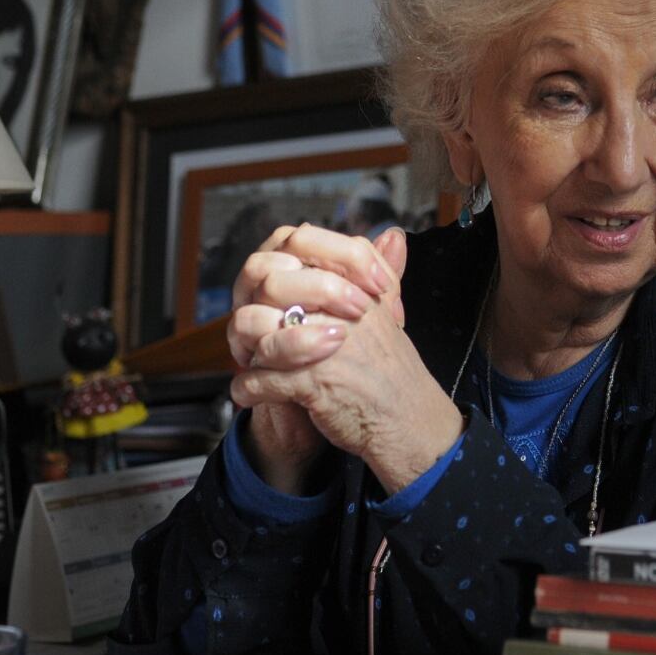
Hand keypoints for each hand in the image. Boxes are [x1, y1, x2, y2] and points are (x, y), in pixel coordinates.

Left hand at [230, 227, 463, 493]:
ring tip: (251, 359)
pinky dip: (247, 388)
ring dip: (246, 346)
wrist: (408, 421)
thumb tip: (390, 233)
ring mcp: (324, 347)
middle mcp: (339, 310)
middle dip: (254, 306)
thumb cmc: (392, 369)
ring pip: (255, 326)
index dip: (279, 261)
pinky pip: (259, 378)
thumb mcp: (388, 312)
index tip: (279, 288)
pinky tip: (250, 392)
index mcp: (356, 286)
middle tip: (256, 326)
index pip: (303, 241)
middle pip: (271, 283)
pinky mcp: (312, 384)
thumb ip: (382, 270)